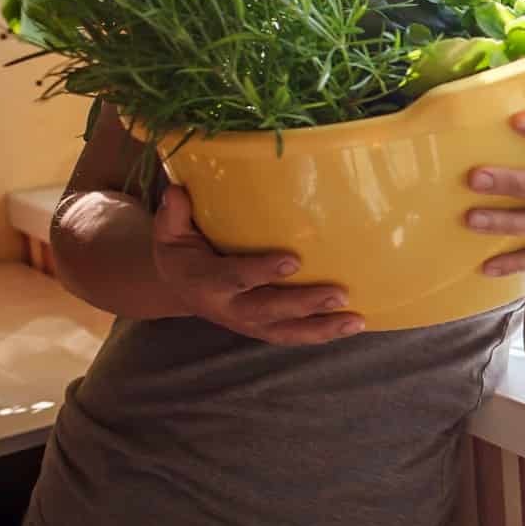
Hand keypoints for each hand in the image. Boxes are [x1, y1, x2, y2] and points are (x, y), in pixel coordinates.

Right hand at [152, 186, 364, 344]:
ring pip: (286, 331)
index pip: (235, 277)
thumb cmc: (182, 251)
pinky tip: (352, 326)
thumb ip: (174, 214)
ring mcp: (248, 322)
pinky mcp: (263, 328)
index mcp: (205, 281)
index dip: (261, 271)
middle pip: (268, 310)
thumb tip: (177, 190)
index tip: (293, 260)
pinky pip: (293, 335)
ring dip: (322, 328)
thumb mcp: (168, 232)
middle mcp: (228, 307)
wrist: (178, 289)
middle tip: (339, 294)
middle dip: (304, 304)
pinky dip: (322, 334)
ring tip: (356, 320)